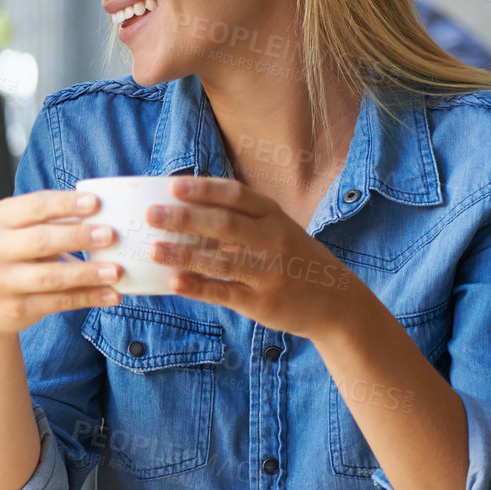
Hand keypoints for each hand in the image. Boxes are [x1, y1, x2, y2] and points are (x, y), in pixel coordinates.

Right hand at [0, 189, 121, 340]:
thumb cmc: (7, 256)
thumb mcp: (13, 231)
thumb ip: (46, 221)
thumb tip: (97, 212)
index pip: (34, 206)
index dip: (66, 204)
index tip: (95, 202)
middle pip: (41, 240)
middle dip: (78, 237)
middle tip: (110, 234)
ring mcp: (3, 282)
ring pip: (51, 277)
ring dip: (87, 273)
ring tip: (116, 271)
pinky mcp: (17, 308)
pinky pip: (59, 302)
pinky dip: (88, 298)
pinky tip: (110, 294)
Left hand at [147, 177, 362, 339]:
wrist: (338, 303)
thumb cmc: (295, 260)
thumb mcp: (279, 231)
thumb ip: (242, 220)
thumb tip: (185, 209)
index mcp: (275, 217)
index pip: (236, 196)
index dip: (204, 190)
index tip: (173, 186)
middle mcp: (274, 241)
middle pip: (225, 224)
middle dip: (185, 218)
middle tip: (151, 215)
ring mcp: (270, 273)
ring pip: (221, 260)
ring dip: (184, 254)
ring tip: (153, 250)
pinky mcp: (263, 303)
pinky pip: (225, 293)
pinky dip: (198, 287)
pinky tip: (174, 282)